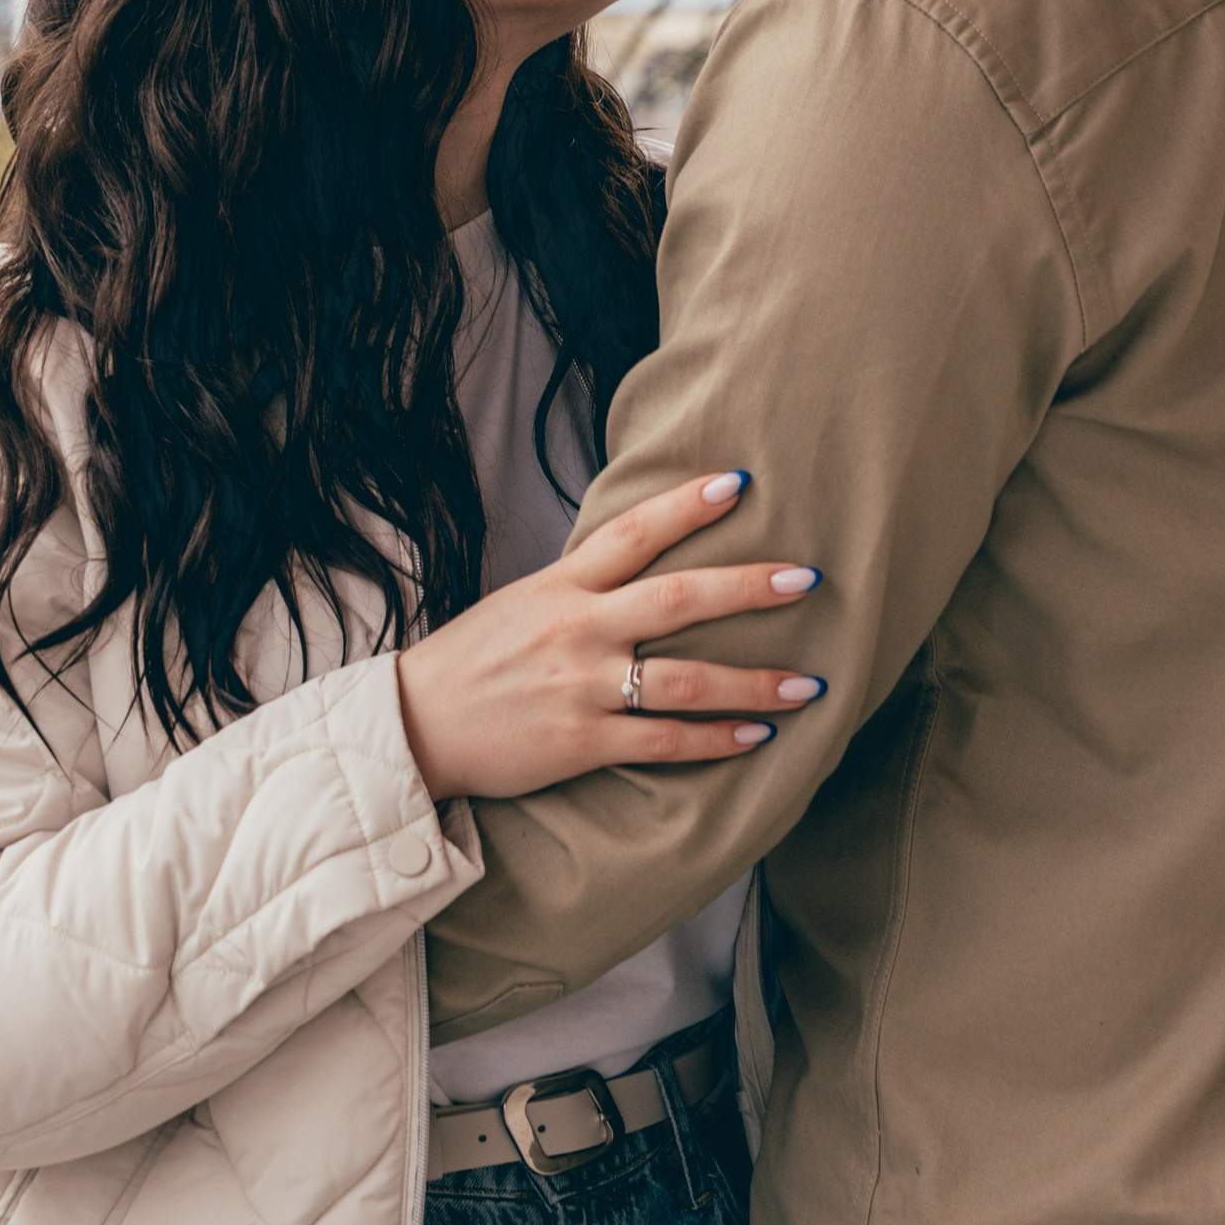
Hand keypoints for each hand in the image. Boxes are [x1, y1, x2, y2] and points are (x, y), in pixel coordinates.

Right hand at [394, 472, 822, 802]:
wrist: (415, 728)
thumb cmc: (473, 661)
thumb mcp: (522, 602)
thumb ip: (583, 584)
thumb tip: (644, 559)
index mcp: (561, 586)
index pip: (633, 533)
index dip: (686, 505)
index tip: (739, 483)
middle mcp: (577, 630)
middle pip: (677, 600)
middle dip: (748, 588)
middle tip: (806, 578)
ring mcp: (582, 687)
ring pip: (685, 680)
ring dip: (754, 682)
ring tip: (808, 684)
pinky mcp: (582, 742)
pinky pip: (664, 741)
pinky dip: (715, 739)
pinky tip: (757, 736)